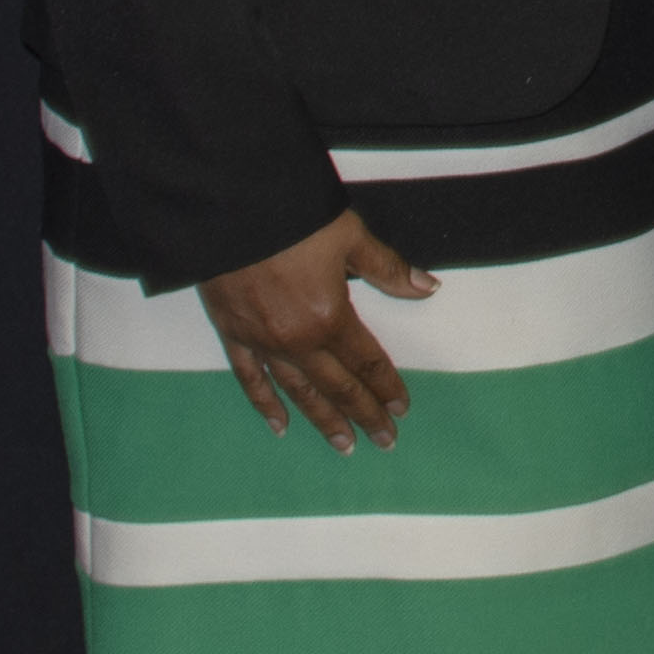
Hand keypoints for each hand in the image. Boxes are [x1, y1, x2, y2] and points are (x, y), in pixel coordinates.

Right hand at [202, 209, 430, 450]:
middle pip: (337, 385)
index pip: (367, 360)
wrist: (227, 208)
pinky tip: (279, 426)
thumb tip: (426, 287)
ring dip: (322, 419)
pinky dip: (265, 404)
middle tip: (385, 440)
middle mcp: (297, 340)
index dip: (386, 385)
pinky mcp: (232, 334)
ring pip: (298, 391)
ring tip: (344, 445)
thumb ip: (387, 269)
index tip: (402, 408)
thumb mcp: (349, 236)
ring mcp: (262, 341)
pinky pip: (251, 378)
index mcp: (330, 317)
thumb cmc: (291, 218)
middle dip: (364, 414)